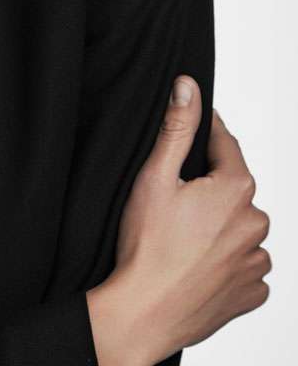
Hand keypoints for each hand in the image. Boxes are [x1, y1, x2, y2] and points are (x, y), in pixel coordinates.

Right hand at [87, 77, 270, 365]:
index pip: (226, 144)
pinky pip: (245, 266)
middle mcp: (255, 224)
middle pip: (234, 188)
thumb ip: (177, 127)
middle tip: (174, 198)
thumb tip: (188, 87)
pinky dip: (227, 261)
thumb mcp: (155, 176)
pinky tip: (197, 263)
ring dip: (220, 226)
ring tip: (183, 236)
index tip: (190, 133)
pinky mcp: (250, 293)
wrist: (145, 312)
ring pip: (241, 228)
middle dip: (210, 186)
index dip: (206, 134)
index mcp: (236, 189)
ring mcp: (255, 262)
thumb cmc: (146, 246)